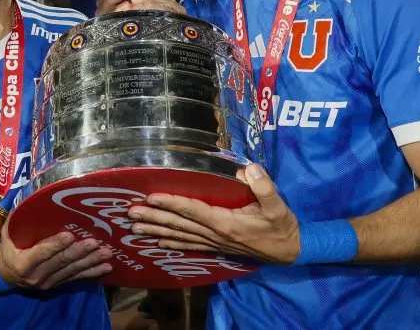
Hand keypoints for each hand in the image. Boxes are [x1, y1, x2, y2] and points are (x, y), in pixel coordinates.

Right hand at [0, 225, 112, 290]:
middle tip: (95, 242)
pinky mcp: (57, 284)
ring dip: (91, 262)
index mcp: (23, 262)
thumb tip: (32, 200)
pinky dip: (92, 273)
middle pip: (61, 262)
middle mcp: (36, 276)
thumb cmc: (8, 248)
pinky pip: (76, 278)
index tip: (70, 235)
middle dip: (80, 252)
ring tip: (107, 254)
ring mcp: (48, 282)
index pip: (42, 252)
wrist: (5, 275)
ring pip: (72, 271)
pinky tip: (106, 268)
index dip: (56, 245)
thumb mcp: (8, 234)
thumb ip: (18, 220)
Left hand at [127, 163, 300, 264]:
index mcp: (226, 223)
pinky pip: (189, 246)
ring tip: (134, 228)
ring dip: (156, 231)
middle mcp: (215, 235)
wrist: (289, 251)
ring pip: (180, 237)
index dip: (172, 204)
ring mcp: (214, 243)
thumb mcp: (279, 206)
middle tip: (130, 213)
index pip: (193, 211)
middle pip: (179, 225)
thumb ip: (264, 187)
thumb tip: (248, 168)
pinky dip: (172, 244)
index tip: (151, 197)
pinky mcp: (216, 247)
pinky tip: (158, 243)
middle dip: (154, 218)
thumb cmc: (282, 226)